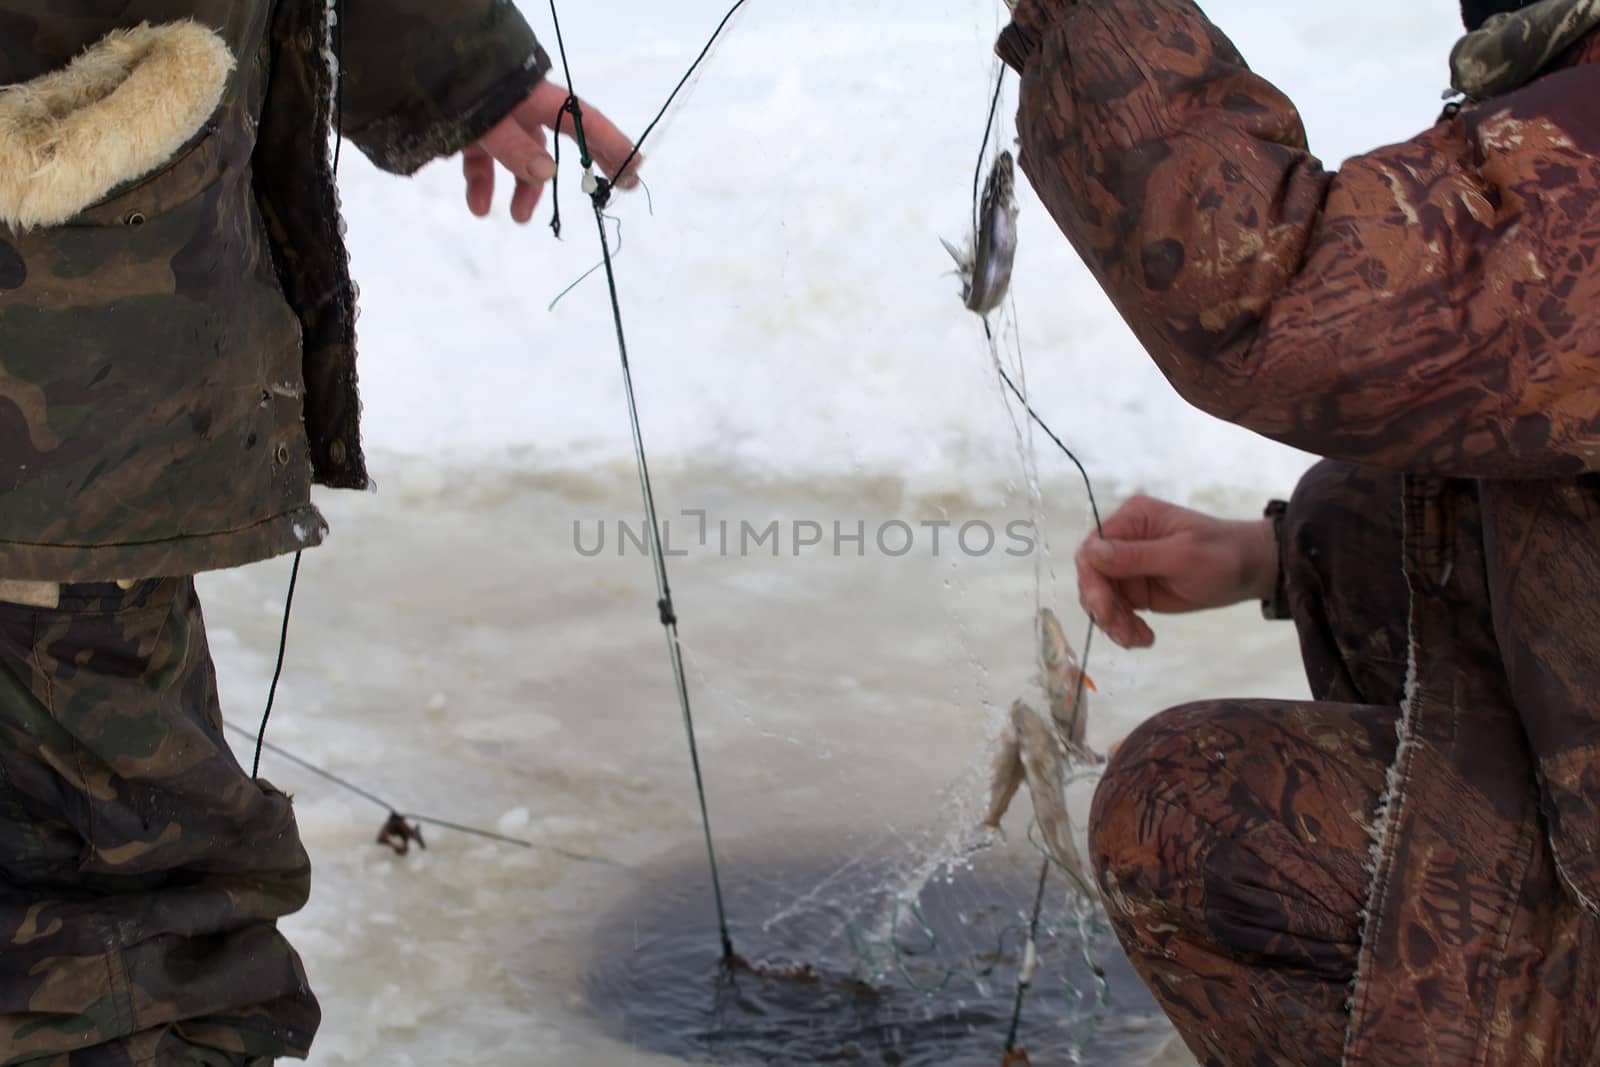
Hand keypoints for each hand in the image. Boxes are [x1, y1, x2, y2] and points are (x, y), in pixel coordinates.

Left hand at [461, 79, 641, 223]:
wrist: (402, 62)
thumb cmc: (449, 85)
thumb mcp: (485, 119)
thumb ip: (514, 147)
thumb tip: (548, 174)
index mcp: (533, 97)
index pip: (584, 121)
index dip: (612, 145)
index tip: (636, 170)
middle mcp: (519, 107)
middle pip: (559, 141)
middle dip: (579, 169)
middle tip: (605, 193)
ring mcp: (494, 118)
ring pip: (517, 158)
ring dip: (519, 190)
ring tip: (514, 218)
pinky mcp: (467, 127)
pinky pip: (482, 160)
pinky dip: (481, 183)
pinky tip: (477, 205)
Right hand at [1074, 495, 1278, 648]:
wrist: (1250, 571)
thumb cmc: (1223, 555)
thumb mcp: (1182, 556)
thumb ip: (1136, 556)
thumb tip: (1089, 552)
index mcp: (1133, 519)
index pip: (1092, 548)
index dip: (1092, 581)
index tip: (1105, 609)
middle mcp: (1124, 539)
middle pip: (1092, 576)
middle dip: (1104, 607)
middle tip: (1124, 632)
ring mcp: (1128, 565)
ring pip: (1101, 597)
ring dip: (1114, 622)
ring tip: (1138, 640)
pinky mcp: (1136, 588)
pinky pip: (1116, 610)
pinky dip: (1124, 627)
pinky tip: (1143, 638)